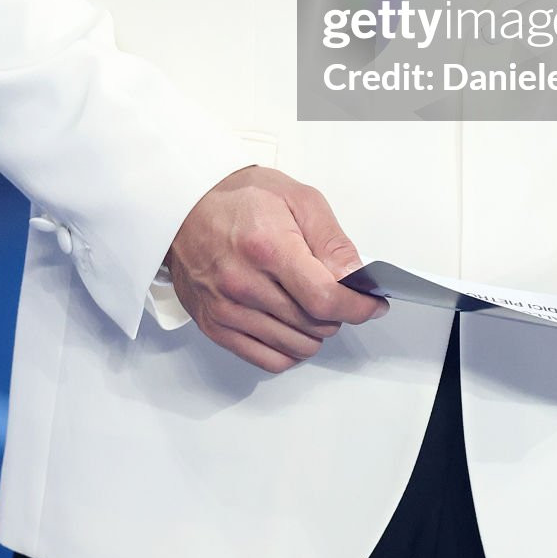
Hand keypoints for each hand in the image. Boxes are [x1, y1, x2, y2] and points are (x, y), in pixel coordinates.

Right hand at [166, 165, 387, 373]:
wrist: (184, 206)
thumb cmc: (240, 198)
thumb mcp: (297, 198)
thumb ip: (331, 241)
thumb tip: (356, 277)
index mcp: (267, 248)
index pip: (324, 298)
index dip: (358, 307)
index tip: (372, 305)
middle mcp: (244, 284)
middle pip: (314, 325)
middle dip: (337, 312)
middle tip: (335, 292)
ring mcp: (227, 310)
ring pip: (295, 346)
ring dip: (315, 331)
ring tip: (311, 304)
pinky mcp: (215, 326)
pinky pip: (268, 359)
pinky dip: (290, 348)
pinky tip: (292, 326)